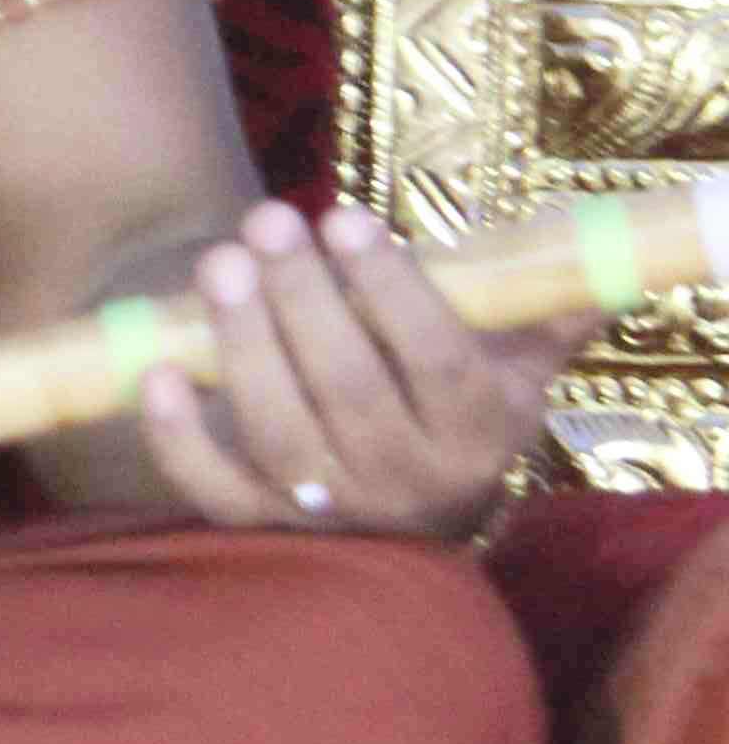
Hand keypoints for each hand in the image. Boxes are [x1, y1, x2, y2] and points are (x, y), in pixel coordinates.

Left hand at [137, 196, 592, 542]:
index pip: (438, 364)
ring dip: (243, 345)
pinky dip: (179, 438)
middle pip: (349, 390)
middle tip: (269, 222)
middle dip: (304, 299)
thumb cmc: (450, 402)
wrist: (404, 501)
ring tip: (220, 264)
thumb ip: (542, 309)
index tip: (347, 217)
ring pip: (281, 432)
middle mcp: (407, 482)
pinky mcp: (260, 525)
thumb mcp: (509, 365)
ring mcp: (330, 511)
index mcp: (475, 436)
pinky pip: (214, 489)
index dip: (392, 290)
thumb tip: (588, 261)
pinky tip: (155, 373)